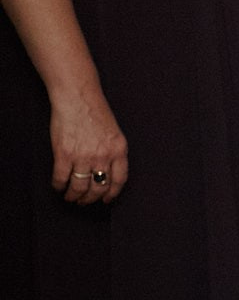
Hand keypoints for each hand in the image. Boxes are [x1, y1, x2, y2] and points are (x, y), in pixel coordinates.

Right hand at [50, 86, 127, 203]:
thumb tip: (107, 172)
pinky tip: (58, 186)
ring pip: (79, 186)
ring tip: (70, 197)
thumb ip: (112, 152)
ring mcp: (83, 156)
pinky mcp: (64, 154)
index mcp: (119, 150)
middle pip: (98, 187)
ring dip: (74, 195)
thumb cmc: (95, 112)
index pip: (119, 180)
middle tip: (84, 201)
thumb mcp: (114, 133)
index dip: (112, 194)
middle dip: (90, 198)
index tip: (106, 200)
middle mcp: (103, 155)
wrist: (78, 99)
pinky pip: (61, 178)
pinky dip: (59, 186)